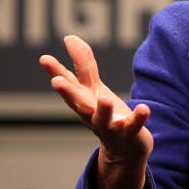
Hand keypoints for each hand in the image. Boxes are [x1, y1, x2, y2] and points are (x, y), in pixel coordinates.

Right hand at [39, 35, 152, 175]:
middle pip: (78, 104)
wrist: (125, 150)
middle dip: (67, 93)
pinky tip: (144, 108)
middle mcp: (92, 115)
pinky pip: (134, 126)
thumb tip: (69, 38)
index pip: (68, 85)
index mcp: (83, 102)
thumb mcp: (94, 89)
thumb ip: (83, 65)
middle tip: (57, 81)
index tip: (44, 59)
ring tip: (104, 98)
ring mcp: (110, 126)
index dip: (55, 72)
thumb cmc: (107, 114)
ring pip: (103, 119)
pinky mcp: (130, 133)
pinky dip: (138, 118)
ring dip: (103, 110)